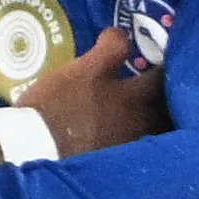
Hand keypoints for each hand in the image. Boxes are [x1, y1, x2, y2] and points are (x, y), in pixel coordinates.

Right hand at [19, 23, 168, 154]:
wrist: (34, 152)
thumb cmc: (61, 106)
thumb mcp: (84, 69)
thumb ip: (111, 49)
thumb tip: (123, 34)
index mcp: (137, 98)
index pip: (163, 76)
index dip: (165, 60)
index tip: (163, 52)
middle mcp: (141, 125)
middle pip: (162, 106)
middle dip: (162, 93)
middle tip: (155, 81)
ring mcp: (128, 148)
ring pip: (149, 128)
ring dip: (149, 116)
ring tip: (140, 107)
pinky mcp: (111, 164)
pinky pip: (131, 146)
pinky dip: (131, 135)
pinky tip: (120, 131)